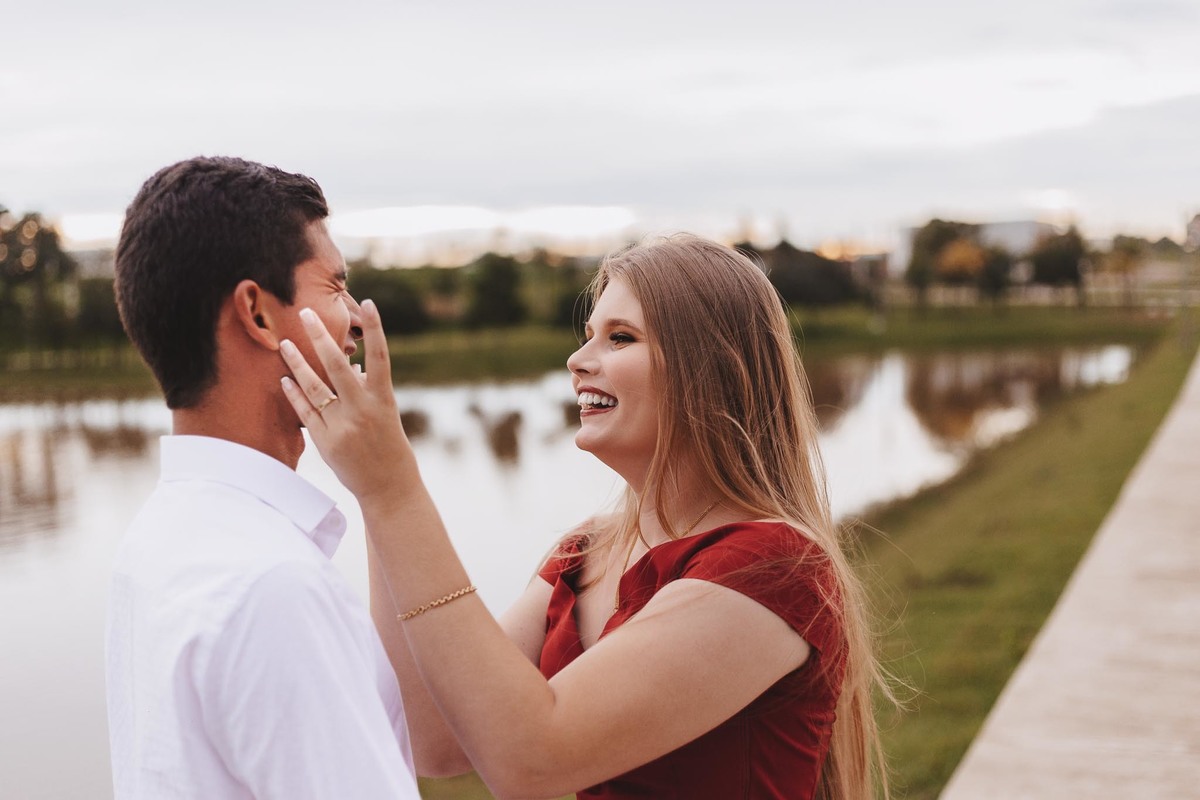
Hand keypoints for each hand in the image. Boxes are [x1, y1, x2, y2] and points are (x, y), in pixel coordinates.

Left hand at [279, 301, 414, 502]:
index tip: (368, 303)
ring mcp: (342, 425)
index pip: (380, 357)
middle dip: (320, 336)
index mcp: (383, 399)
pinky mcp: (326, 441)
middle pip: (336, 366)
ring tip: (284, 343)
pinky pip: (305, 412)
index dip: (376, 329)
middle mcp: (362, 409)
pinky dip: (294, 394)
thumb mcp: (385, 412)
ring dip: (297, 363)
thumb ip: (368, 388)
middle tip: (305, 312)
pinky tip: (284, 379)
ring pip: (314, 387)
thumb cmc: (389, 442)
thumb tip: (353, 365)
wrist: (388, 485)